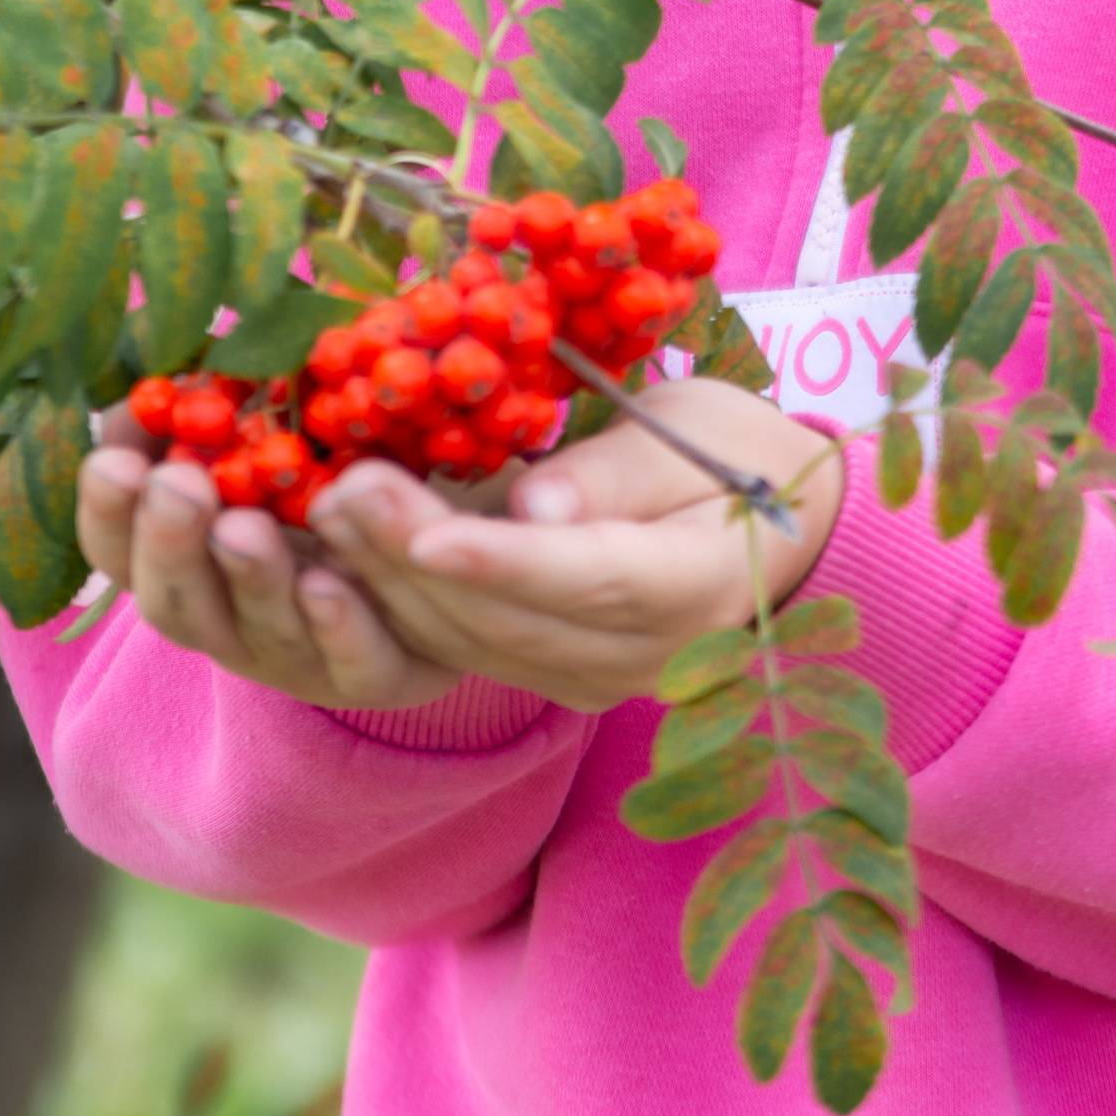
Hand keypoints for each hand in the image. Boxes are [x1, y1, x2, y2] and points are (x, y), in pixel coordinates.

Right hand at [76, 410, 467, 710]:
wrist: (459, 535)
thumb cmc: (347, 466)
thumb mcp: (282, 424)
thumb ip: (219, 404)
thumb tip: (152, 383)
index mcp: (193, 559)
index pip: (121, 550)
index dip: (107, 513)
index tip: (113, 459)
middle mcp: (232, 619)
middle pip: (177, 604)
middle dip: (171, 544)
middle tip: (178, 485)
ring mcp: (301, 657)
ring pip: (262, 633)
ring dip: (251, 578)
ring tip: (245, 527)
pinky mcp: (377, 674)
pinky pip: (354, 663)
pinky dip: (337, 626)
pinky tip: (330, 582)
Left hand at [312, 378, 846, 712]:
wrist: (783, 534)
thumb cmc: (740, 457)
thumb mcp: (690, 432)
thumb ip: (612, 474)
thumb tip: (534, 508)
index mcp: (698, 588)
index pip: (587, 578)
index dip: (502, 560)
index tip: (425, 529)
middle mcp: (645, 659)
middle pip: (513, 618)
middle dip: (415, 557)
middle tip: (340, 485)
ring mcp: (598, 683)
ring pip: (478, 644)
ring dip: (395, 582)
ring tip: (332, 506)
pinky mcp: (560, 681)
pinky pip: (475, 651)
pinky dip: (411, 604)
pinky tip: (359, 551)